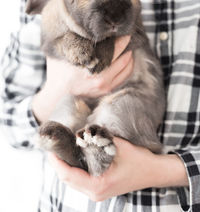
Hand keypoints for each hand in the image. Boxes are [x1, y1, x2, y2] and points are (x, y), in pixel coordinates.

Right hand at [32, 36, 132, 122]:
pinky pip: (125, 77)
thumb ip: (71, 41)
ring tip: (127, 47)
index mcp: (90, 68)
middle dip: (128, 46)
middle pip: (124, 58)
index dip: (122, 38)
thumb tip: (80, 26)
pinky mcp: (107, 91)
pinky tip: (125, 59)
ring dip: (130, 56)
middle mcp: (101, 79)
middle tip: (127, 36)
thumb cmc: (58, 73)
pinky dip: (127, 66)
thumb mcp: (61, 54)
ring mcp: (106, 87)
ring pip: (128, 68)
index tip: (124, 30)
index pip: (114, 49)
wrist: (57, 96)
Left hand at [48, 137, 188, 201]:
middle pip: (67, 179)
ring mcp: (98, 193)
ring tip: (61, 151)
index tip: (51, 149)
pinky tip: (74, 158)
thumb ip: (100, 139)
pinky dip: (74, 170)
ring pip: (72, 181)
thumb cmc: (139, 160)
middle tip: (54, 148)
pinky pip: (80, 181)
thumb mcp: (118, 146)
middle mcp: (95, 193)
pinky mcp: (101, 189)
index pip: (68, 175)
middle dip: (58, 164)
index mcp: (98, 185)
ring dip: (65, 167)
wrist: (154, 172)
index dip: (56, 162)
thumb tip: (83, 131)